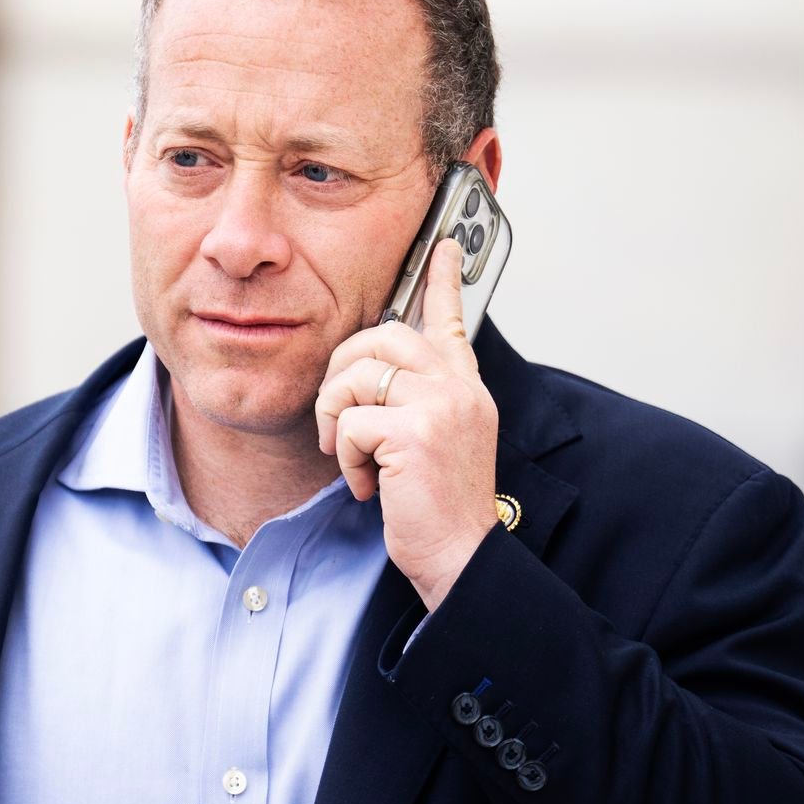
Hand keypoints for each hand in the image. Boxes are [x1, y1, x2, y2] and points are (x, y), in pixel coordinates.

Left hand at [315, 238, 500, 610]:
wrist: (460, 558)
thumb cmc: (441, 507)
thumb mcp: (438, 442)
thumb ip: (419, 402)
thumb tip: (374, 375)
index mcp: (465, 388)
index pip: (452, 320)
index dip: (444, 279)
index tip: (442, 245)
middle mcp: (459, 388)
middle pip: (383, 335)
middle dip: (343, 371)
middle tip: (341, 418)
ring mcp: (441, 407)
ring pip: (356, 375)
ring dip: (338, 419)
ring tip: (354, 457)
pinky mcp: (415, 434)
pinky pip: (351, 421)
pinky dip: (347, 457)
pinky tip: (368, 485)